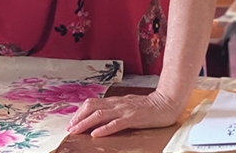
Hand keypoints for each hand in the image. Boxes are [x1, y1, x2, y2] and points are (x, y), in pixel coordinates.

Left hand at [66, 90, 180, 136]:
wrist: (165, 103)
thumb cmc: (147, 106)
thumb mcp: (127, 106)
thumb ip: (115, 109)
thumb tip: (100, 115)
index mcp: (114, 101)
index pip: (92, 104)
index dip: (80, 112)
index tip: (72, 121)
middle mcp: (116, 104)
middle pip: (92, 107)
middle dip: (79, 118)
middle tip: (70, 128)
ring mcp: (124, 110)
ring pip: (100, 115)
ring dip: (86, 123)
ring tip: (76, 131)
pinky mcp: (133, 118)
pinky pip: (116, 123)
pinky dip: (105, 128)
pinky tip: (96, 134)